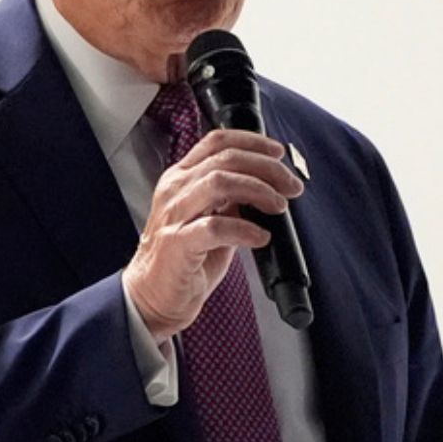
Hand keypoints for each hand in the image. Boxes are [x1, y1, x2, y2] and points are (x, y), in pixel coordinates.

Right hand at [123, 129, 302, 337]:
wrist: (152, 299)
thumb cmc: (182, 262)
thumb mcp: (208, 219)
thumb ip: (231, 200)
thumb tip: (267, 188)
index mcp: (181, 179)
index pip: (216, 141)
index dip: (252, 142)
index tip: (278, 153)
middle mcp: (175, 191)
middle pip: (226, 159)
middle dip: (267, 168)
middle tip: (291, 186)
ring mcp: (174, 216)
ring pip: (220, 183)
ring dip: (258, 191)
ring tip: (278, 207)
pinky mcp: (177, 244)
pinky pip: (215, 227)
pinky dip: (245, 229)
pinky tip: (260, 238)